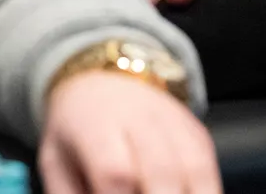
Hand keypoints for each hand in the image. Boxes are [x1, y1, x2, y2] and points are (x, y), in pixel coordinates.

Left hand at [40, 71, 218, 193]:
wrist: (103, 81)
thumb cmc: (77, 129)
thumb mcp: (56, 161)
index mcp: (97, 127)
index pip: (115, 170)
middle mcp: (140, 120)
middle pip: (161, 171)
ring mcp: (174, 123)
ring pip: (194, 168)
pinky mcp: (197, 132)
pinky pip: (209, 167)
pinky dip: (207, 190)